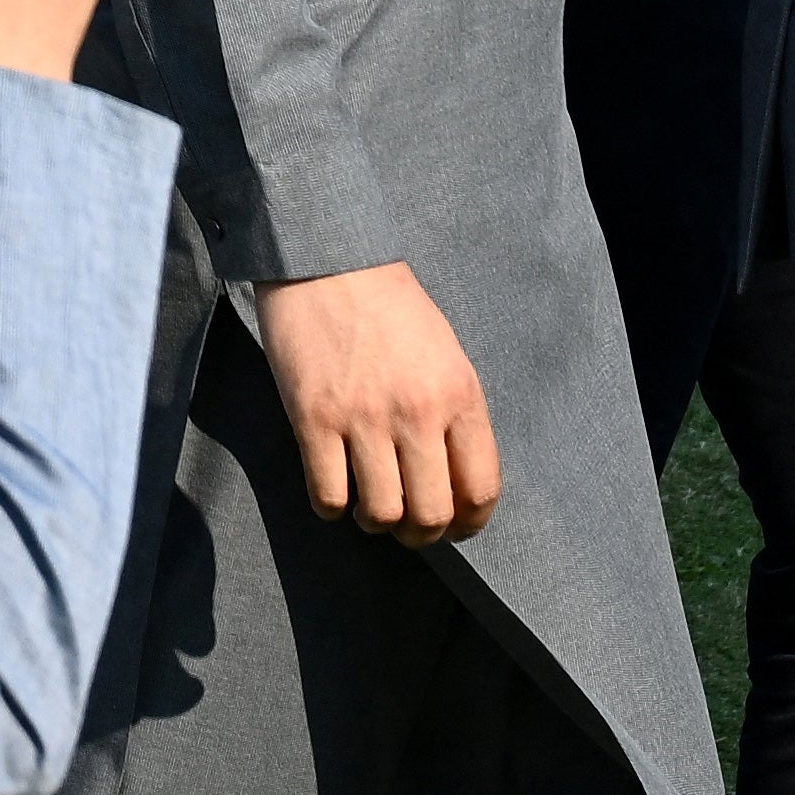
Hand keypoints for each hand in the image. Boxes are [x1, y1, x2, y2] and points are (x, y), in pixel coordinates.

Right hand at [258, 262, 499, 543]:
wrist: (328, 260)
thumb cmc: (390, 307)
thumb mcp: (447, 354)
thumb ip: (455, 413)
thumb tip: (455, 479)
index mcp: (459, 395)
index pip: (481, 488)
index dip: (471, 522)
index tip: (456, 525)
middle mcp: (416, 412)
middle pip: (431, 514)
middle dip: (422, 534)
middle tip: (409, 526)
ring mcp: (362, 417)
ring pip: (380, 514)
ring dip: (376, 524)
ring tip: (369, 508)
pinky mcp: (313, 418)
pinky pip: (327, 495)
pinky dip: (332, 506)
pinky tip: (333, 487)